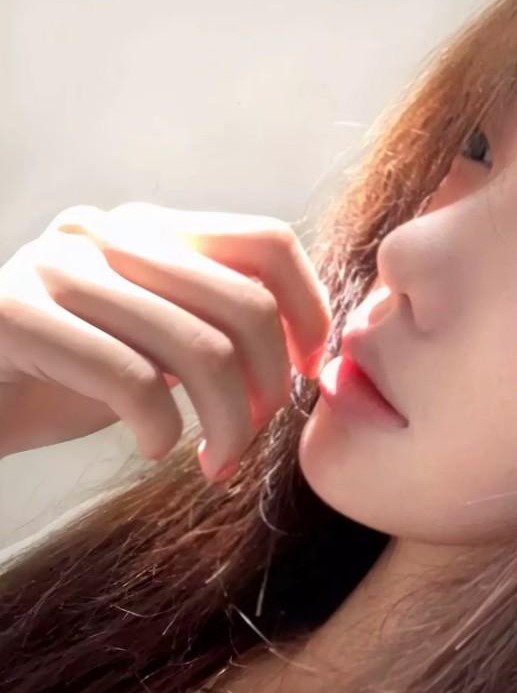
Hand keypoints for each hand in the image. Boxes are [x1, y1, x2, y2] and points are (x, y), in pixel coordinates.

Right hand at [0, 202, 330, 480]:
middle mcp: (110, 233)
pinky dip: (162, 429)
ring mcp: (58, 267)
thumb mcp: (154, 345)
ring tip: (215, 462)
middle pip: (248, 305)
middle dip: (270, 388)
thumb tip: (305, 351)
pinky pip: (132, 379)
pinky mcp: (15, 314)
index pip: (268, 243)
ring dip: (227, 426)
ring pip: (202, 348)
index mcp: (152, 230)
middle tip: (250, 437)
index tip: (308, 373)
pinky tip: (156, 447)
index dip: (311, 312)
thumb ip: (214, 327)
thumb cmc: (65, 379)